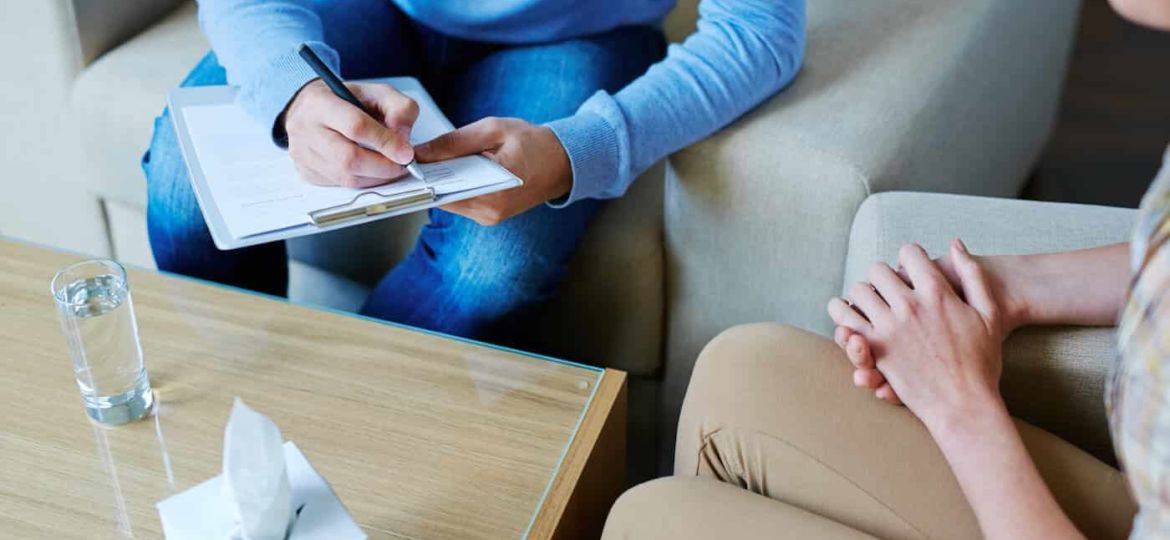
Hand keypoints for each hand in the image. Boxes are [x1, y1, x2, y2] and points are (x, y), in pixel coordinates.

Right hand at [283, 79, 419, 187]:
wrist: (309, 110)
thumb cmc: (345, 100)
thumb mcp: (376, 92)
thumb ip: (398, 107)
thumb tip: (403, 137)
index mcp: (320, 103)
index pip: (356, 127)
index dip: (385, 142)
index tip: (406, 153)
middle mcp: (306, 130)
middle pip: (349, 159)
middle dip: (383, 166)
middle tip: (403, 165)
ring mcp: (304, 155)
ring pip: (346, 177)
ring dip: (376, 177)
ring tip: (391, 166)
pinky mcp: (308, 173)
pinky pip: (341, 186)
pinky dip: (364, 182)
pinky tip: (373, 171)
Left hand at [415, 117, 571, 225]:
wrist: (563, 161)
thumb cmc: (532, 142)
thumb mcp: (493, 130)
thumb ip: (454, 142)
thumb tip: (420, 153)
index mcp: (493, 193)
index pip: (442, 192)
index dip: (421, 177)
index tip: (406, 161)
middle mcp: (489, 212)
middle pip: (443, 198)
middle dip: (429, 178)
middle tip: (416, 156)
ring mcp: (489, 217)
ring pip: (450, 201)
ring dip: (441, 182)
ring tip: (434, 160)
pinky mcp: (489, 215)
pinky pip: (461, 201)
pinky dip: (453, 186)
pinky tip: (451, 169)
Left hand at [828, 240, 1005, 429]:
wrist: (966, 405)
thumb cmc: (982, 362)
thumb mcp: (989, 313)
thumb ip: (972, 274)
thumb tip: (955, 243)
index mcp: (938, 293)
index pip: (909, 254)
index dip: (910, 257)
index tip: (911, 268)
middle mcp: (910, 306)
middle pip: (878, 270)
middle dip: (883, 276)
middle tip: (889, 288)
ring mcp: (889, 327)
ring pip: (858, 290)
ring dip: (862, 293)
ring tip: (869, 301)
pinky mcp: (874, 349)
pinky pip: (844, 319)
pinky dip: (841, 313)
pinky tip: (848, 316)